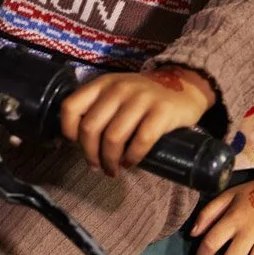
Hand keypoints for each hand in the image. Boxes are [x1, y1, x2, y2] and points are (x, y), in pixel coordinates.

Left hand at [60, 66, 214, 177]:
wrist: (185, 85)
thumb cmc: (145, 96)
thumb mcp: (118, 92)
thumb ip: (100, 107)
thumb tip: (80, 141)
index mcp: (103, 84)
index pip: (71, 106)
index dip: (68, 130)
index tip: (75, 145)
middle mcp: (119, 88)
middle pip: (90, 128)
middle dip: (90, 154)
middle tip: (97, 167)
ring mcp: (141, 99)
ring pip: (113, 138)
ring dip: (110, 161)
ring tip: (114, 170)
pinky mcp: (162, 111)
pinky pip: (140, 141)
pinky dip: (132, 158)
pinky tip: (131, 163)